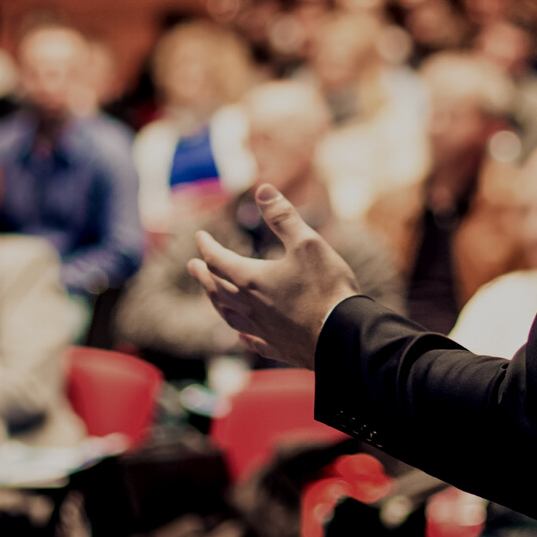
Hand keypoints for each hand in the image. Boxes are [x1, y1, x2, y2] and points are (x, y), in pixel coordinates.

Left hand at [188, 184, 360, 368]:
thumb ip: (282, 217)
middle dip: (203, 275)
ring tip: (210, 295)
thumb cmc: (326, 287)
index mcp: (252, 279)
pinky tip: (240, 334)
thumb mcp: (307, 242)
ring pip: (228, 316)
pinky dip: (240, 334)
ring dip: (215, 302)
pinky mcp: (277, 347)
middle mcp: (250, 306)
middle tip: (193, 266)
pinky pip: (251, 340)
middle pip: (216, 289)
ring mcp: (262, 329)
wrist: (343, 336)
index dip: (207, 246)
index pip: (218, 260)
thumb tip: (263, 190)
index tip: (200, 237)